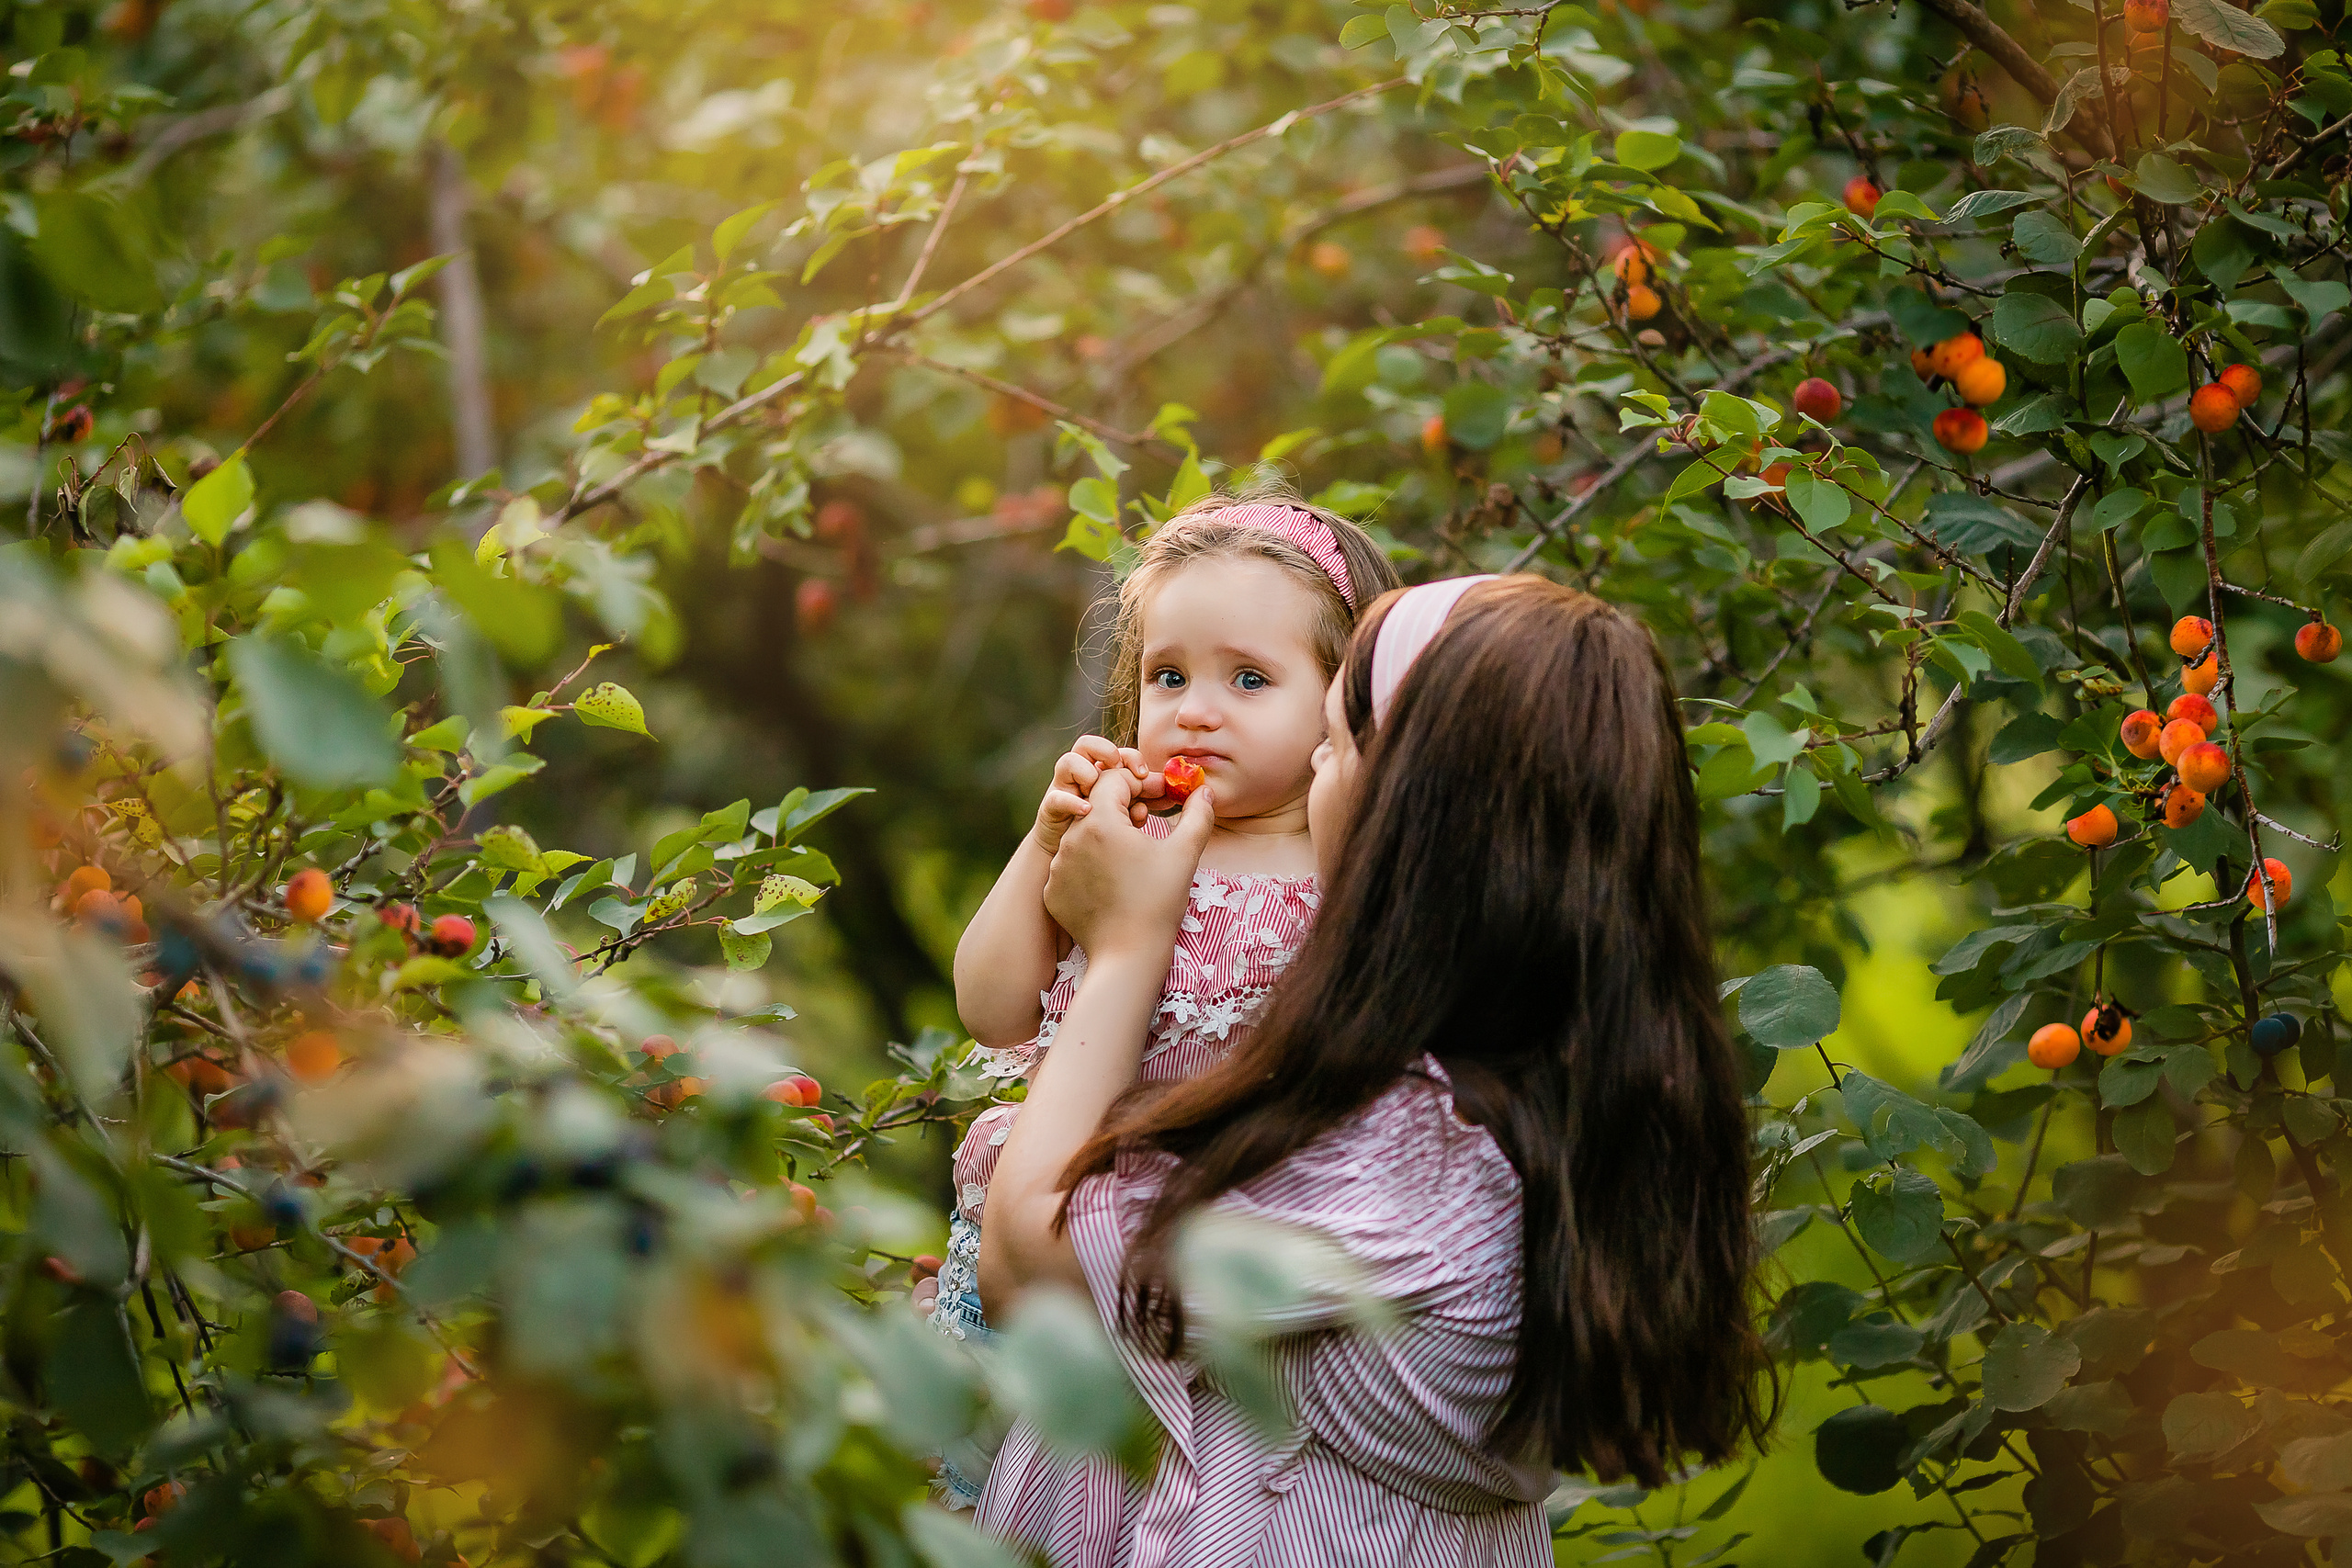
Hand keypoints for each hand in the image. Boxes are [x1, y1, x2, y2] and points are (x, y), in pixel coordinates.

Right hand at [1034, 735, 1148, 852]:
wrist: (1074, 863)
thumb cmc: (1105, 835)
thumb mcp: (1129, 813)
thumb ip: (1145, 799)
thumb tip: (1169, 790)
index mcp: (1103, 773)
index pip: (1116, 751)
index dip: (1132, 758)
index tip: (1145, 774)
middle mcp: (1082, 776)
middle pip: (1087, 745)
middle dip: (1106, 752)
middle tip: (1120, 769)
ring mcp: (1065, 791)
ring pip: (1068, 762)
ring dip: (1085, 771)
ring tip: (1098, 787)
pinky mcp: (1051, 810)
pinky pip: (1056, 798)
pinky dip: (1071, 802)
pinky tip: (1087, 810)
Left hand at [1043, 764, 1214, 961]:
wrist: (1128, 956)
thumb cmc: (1158, 903)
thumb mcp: (1184, 854)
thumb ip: (1197, 815)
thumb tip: (1203, 791)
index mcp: (1100, 822)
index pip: (1113, 780)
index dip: (1139, 782)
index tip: (1159, 796)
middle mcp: (1070, 839)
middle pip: (1095, 804)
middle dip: (1123, 805)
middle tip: (1148, 819)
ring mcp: (1058, 866)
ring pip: (1082, 833)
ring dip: (1106, 834)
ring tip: (1132, 852)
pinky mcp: (1053, 890)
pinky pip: (1072, 863)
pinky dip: (1091, 862)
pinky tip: (1114, 878)